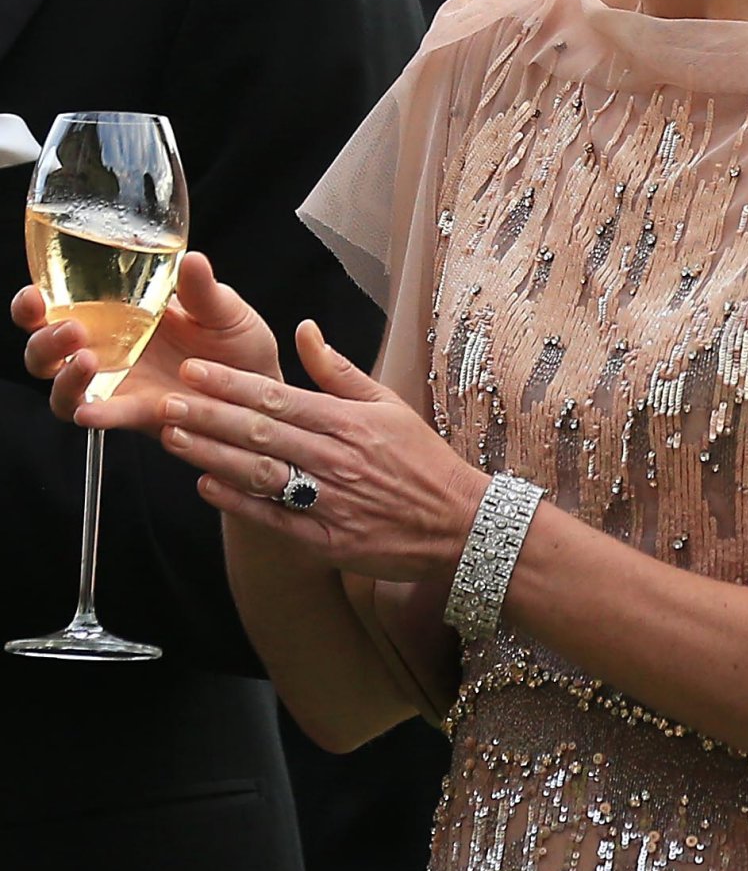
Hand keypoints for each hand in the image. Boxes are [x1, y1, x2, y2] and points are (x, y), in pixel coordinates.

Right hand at [19, 253, 282, 432]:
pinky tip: (92, 412)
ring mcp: (119, 383)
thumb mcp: (224, 309)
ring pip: (64, 388)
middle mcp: (107, 348)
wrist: (261, 386)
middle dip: (43, 339)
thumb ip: (203, 290)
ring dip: (65, 376)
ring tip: (87, 360)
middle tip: (70, 328)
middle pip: (46, 349)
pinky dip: (97, 414)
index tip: (35, 293)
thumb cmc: (236, 342)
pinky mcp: (136, 413)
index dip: (34, 302)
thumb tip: (193, 259)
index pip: (60, 303)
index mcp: (117, 312)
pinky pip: (107, 416)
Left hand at [158, 320, 488, 580]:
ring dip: (214, 455)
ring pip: (262, 473)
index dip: (232, 384)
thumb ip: (339, 370)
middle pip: (262, 432)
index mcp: (348, 421)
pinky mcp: (329, 540)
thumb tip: (304, 330)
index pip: (279, 396)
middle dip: (209, 415)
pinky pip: (277, 518)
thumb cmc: (421, 459)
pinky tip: (208, 486)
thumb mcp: (387, 403)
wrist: (458, 522)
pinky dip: (241, 503)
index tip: (195, 370)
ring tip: (174, 438)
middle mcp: (336, 458)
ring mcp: (331, 501)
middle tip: (167, 400)